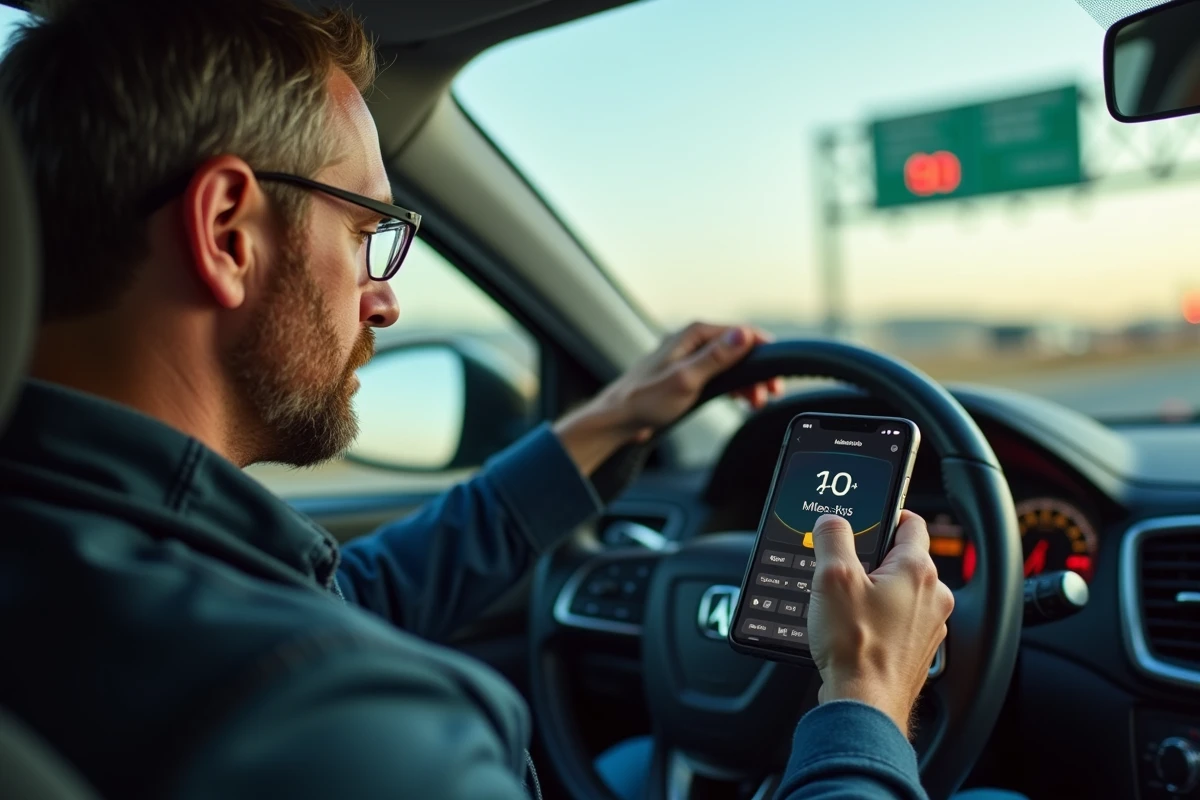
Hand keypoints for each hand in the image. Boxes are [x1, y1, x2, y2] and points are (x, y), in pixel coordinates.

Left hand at [554, 322, 781, 474]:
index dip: (763, 349)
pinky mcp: (687, 372)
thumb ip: (716, 357)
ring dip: (747, 380)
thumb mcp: (686, 379)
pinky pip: (719, 374)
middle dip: (758, 369)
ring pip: (730, 362)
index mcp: (693, 334)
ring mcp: (689, 356)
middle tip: (772, 392)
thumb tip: (743, 335)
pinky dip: (733, 385)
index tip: (778, 370)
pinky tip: (741, 400)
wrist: (618, 418)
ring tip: (757, 401)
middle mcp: (692, 340)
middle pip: (738, 347)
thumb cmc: (645, 399)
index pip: (740, 331)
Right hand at [806, 511, 954, 737]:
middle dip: (874, 560)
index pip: (911, 522)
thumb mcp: (832, 578)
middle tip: (844, 568)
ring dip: (876, 592)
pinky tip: (854, 630)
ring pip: (901, 592)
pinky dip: (880, 620)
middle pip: (903, 559)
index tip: (870, 518)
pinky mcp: (918, 650)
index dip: (888, 514)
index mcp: (917, 570)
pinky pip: (899, 621)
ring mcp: (929, 626)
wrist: (864, 703)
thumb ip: (833, 539)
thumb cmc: (856, 646)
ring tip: (844, 605)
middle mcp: (933, 596)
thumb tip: (833, 521)